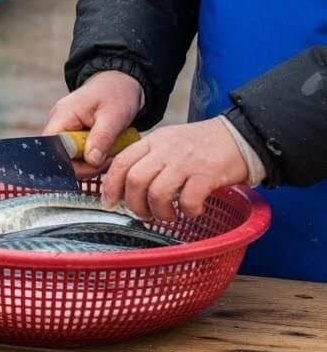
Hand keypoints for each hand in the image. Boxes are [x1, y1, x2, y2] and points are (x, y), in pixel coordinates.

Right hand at [43, 71, 143, 178]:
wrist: (121, 82)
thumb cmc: (117, 94)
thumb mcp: (114, 116)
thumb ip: (102, 138)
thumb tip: (91, 161)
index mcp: (62, 116)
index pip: (52, 149)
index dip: (69, 163)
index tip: (95, 163)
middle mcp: (58, 124)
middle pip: (60, 157)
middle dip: (85, 165)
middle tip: (108, 159)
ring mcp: (64, 130)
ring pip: (70, 158)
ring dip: (91, 162)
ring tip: (110, 153)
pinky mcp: (73, 135)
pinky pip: (78, 154)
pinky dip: (93, 157)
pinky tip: (106, 151)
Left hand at [101, 119, 249, 220]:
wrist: (241, 136)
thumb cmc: (202, 144)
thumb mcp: (168, 142)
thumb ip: (147, 158)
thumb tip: (124, 184)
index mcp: (153, 142)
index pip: (121, 163)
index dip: (111, 186)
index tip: (110, 202)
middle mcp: (166, 150)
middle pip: (135, 180)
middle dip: (133, 204)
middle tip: (142, 214)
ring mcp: (186, 162)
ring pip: (157, 193)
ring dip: (159, 212)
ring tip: (167, 216)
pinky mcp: (207, 174)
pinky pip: (188, 200)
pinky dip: (188, 211)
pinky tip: (193, 211)